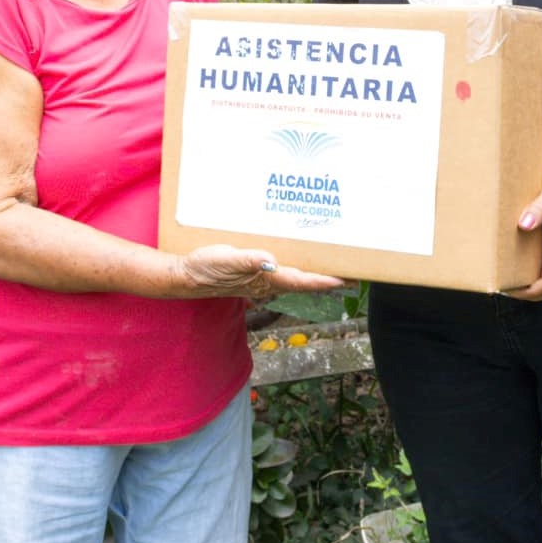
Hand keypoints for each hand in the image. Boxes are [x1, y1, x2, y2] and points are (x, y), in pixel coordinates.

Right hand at [174, 245, 343, 298]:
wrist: (187, 276)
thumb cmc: (206, 268)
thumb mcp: (225, 260)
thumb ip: (247, 261)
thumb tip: (270, 261)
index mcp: (265, 279)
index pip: (302, 281)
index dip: (325, 280)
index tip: (346, 278)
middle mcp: (268, 283)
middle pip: (306, 282)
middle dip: (329, 279)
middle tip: (354, 272)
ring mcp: (263, 281)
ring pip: (296, 278)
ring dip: (316, 274)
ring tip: (335, 265)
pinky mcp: (255, 275)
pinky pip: (283, 272)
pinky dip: (298, 267)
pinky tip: (300, 259)